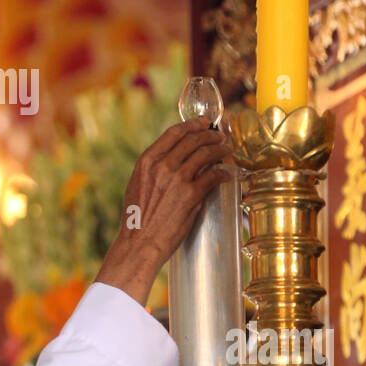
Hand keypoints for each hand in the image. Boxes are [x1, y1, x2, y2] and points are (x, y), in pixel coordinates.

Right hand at [95, 118, 232, 305]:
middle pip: (193, 140)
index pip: (173, 133)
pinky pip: (213, 177)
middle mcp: (162, 166)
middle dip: (210, 135)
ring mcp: (178, 180)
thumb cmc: (137, 218)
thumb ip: (155, 169)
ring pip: (206, 154)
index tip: (203, 123)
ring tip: (227, 150)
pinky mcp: (191, 195)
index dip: (192, 125)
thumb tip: (174, 160)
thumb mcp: (138, 184)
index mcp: (147, 161)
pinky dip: (223, 173)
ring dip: (220, 149)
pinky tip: (227, 174)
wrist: (140, 243)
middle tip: (220, 136)